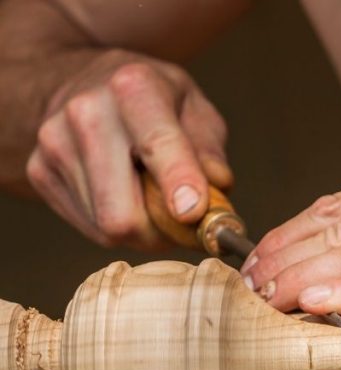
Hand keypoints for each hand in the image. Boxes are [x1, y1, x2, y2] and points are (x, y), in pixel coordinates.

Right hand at [26, 50, 231, 248]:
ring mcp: (55, 142)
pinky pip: (90, 228)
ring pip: (107, 226)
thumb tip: (216, 186)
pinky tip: (125, 196)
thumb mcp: (196, 110)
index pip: (157, 143)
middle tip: (185, 224)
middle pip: (121, 211)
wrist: (87, 83)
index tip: (193, 212)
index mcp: (134, 87)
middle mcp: (86, 111)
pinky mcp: (39, 170)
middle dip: (161, 231)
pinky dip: (116, 226)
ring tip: (153, 200)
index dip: (177, 183)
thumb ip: (210, 150)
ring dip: (143, 229)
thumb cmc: (156, 103)